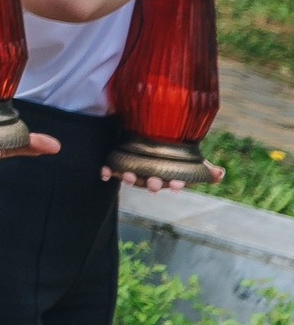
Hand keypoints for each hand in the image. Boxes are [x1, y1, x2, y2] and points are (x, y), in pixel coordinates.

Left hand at [103, 162, 224, 192]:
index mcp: (169, 177)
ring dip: (131, 178)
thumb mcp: (190, 159)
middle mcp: (152, 176)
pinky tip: (103, 173)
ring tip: (128, 175)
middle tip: (155, 183)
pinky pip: (111, 169)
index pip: (174, 183)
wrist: (152, 140)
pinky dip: (107, 170)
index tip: (177, 185)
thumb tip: (220, 173)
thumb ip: (205, 168)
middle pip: (153, 182)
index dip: (176, 185)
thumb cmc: (175, 156)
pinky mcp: (120, 163)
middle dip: (153, 183)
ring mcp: (136, 171)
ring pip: (133, 177)